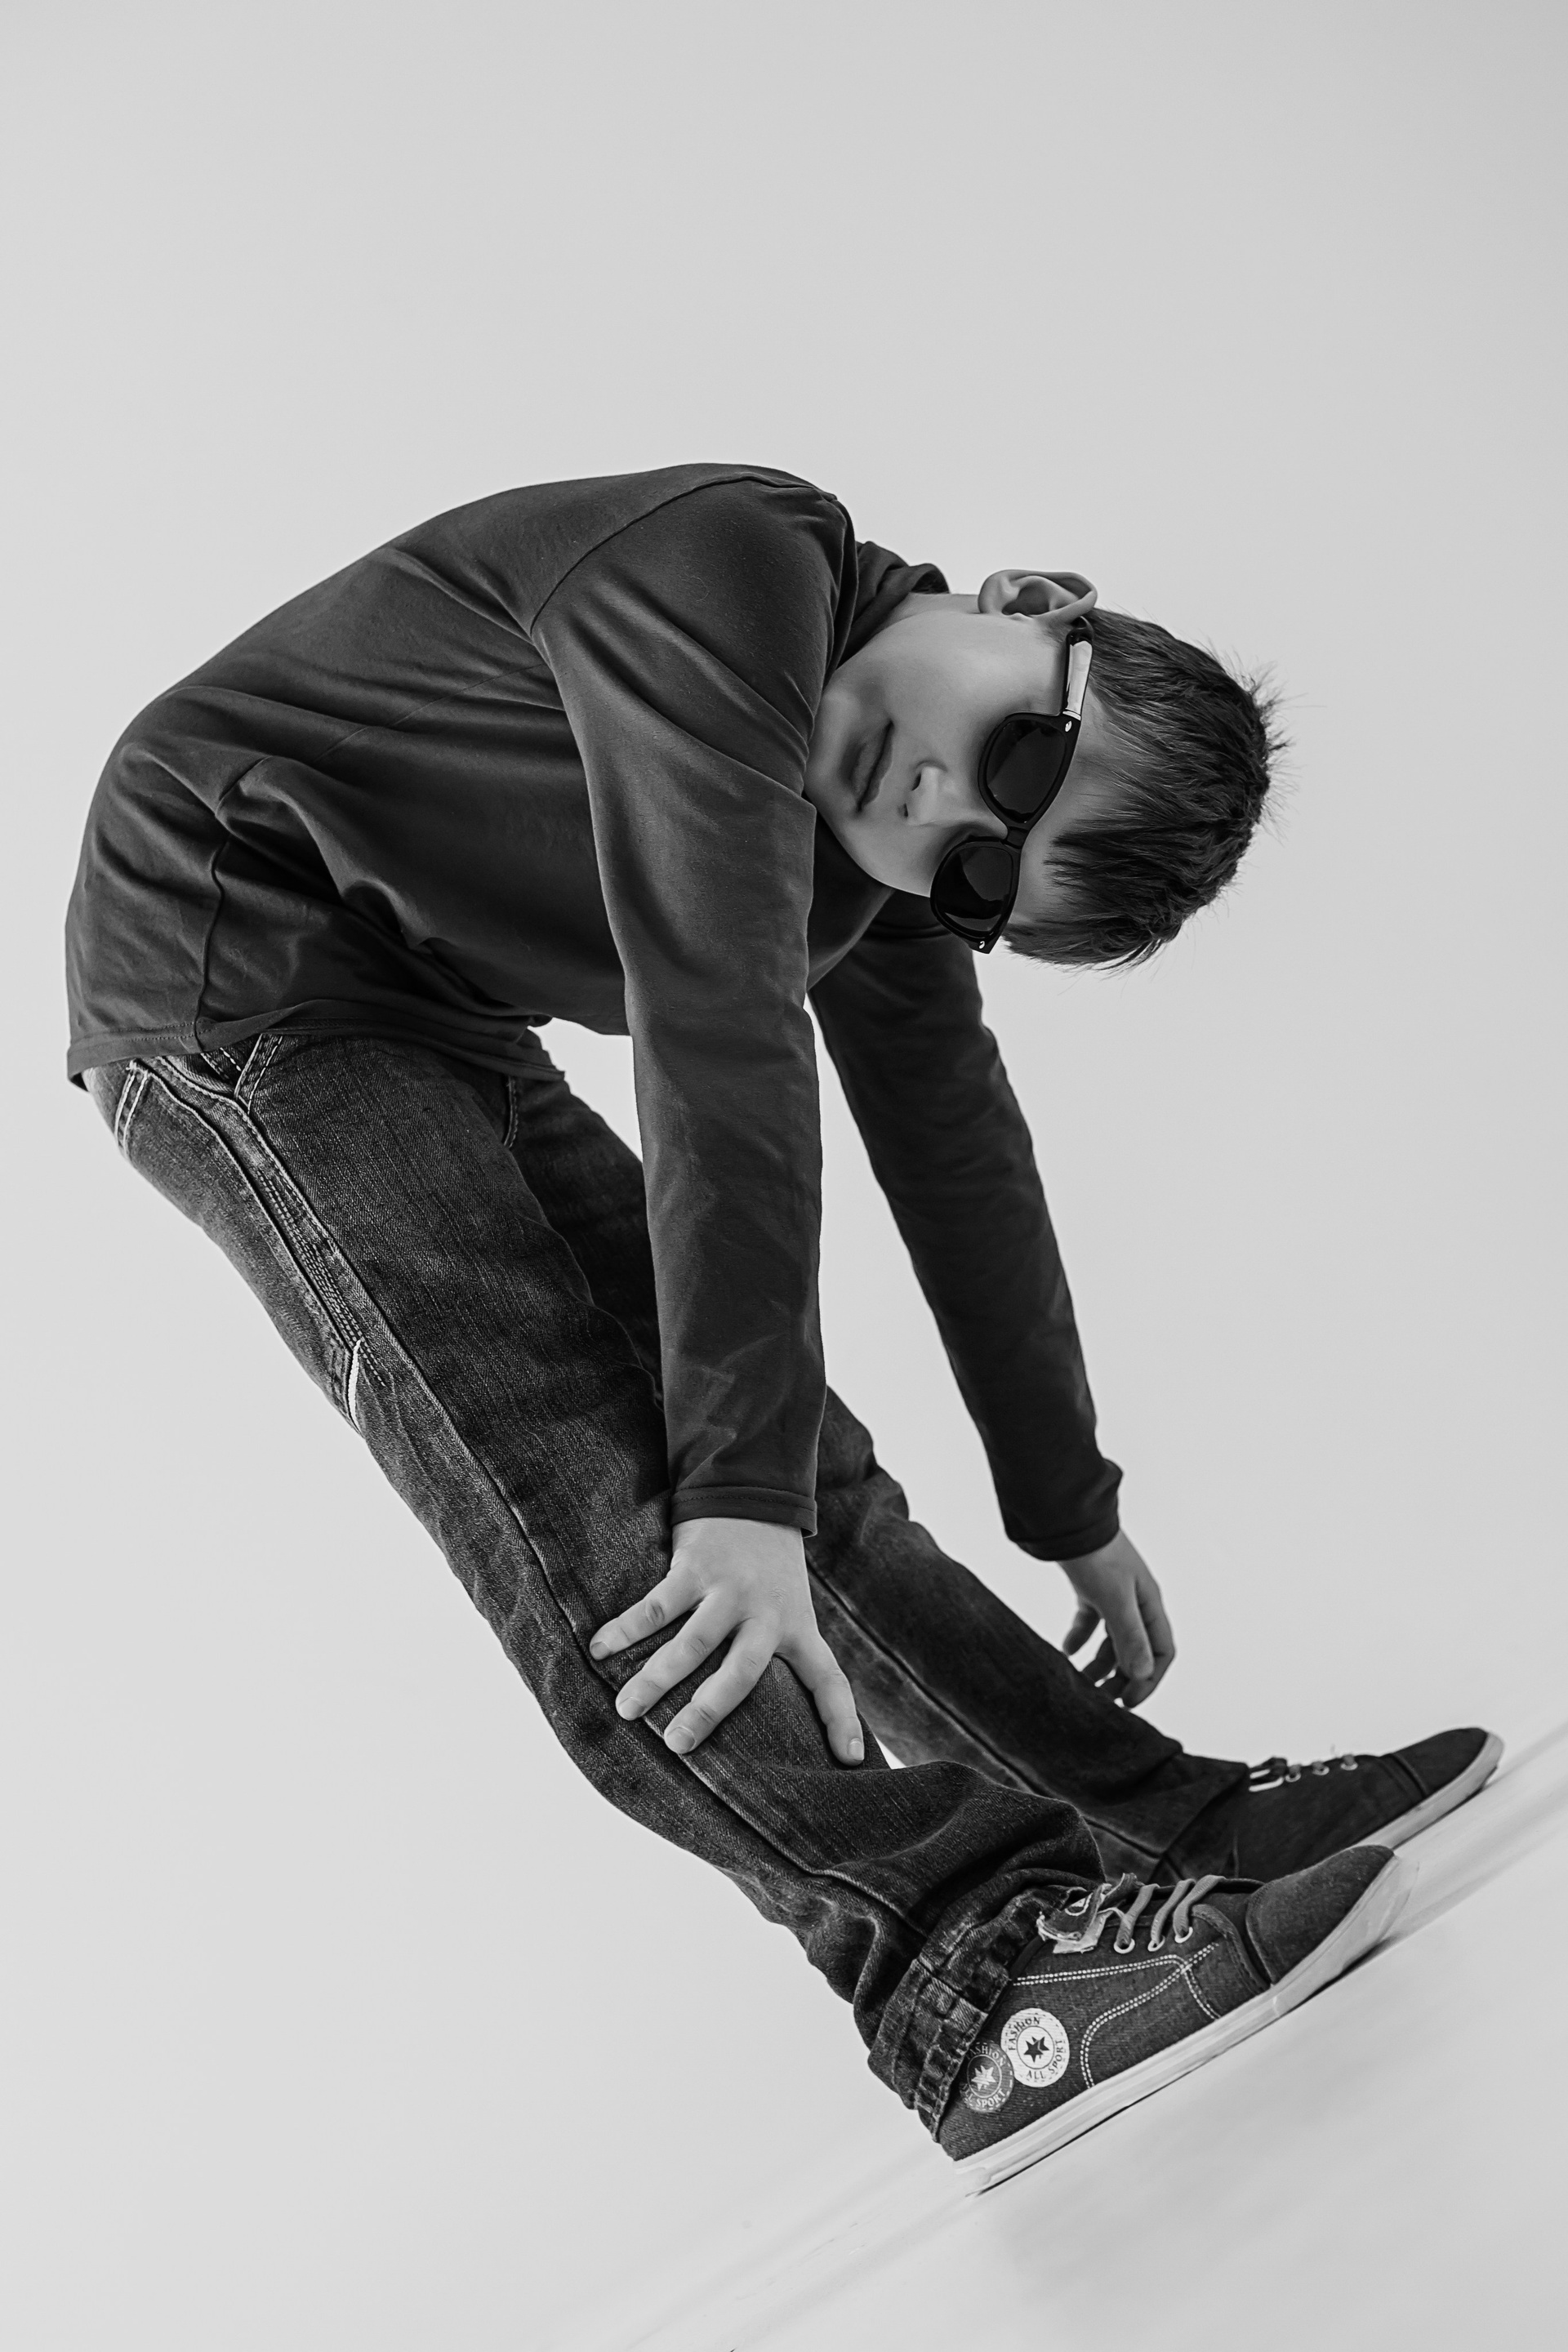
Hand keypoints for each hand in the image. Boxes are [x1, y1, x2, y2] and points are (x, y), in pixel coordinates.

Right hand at [589, 1517, 863, 1763]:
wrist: (754, 1492)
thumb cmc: (769, 1569)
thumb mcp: (792, 1608)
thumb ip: (783, 1654)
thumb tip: (790, 1718)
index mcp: (797, 1628)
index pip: (828, 1678)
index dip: (841, 1720)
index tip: (850, 1761)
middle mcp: (766, 1614)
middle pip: (741, 1672)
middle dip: (708, 1711)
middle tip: (678, 1745)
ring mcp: (730, 1589)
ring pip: (691, 1644)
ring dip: (654, 1678)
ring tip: (626, 1710)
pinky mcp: (695, 1566)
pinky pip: (657, 1605)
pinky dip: (625, 1629)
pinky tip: (599, 1648)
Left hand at [1059, 1529, 1174, 1708]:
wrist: (1068, 1521)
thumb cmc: (1097, 1555)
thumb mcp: (1115, 1600)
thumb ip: (1129, 1637)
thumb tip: (1143, 1674)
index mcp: (1150, 1605)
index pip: (1161, 1652)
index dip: (1148, 1680)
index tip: (1127, 1702)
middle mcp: (1136, 1602)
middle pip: (1136, 1650)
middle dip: (1122, 1678)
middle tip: (1102, 1701)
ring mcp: (1113, 1595)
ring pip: (1111, 1640)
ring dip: (1099, 1663)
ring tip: (1081, 1683)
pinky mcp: (1089, 1589)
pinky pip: (1089, 1622)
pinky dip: (1079, 1639)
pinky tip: (1066, 1652)